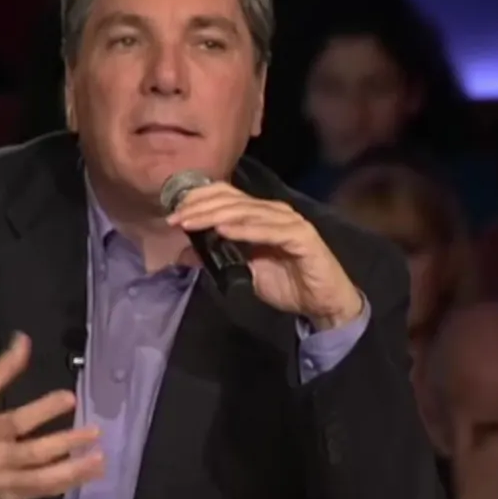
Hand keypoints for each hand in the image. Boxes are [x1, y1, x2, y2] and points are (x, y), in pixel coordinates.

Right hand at [0, 333, 104, 498]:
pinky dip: (62, 485)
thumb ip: (1, 369)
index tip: (71, 397)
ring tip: (100, 459)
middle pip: (34, 453)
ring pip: (41, 480)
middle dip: (67, 443)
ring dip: (73, 471)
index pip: (17, 421)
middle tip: (95, 432)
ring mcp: (1, 482)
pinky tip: (84, 475)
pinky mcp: (8, 498)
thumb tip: (24, 339)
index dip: (44, 410)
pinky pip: (39, 493)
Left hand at [166, 182, 362, 329]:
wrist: (322, 302)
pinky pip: (269, 230)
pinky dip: (246, 229)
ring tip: (192, 222)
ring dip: (216, 216)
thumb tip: (187, 251)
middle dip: (201, 208)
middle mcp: (275, 211)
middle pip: (233, 201)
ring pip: (247, 212)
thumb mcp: (245, 270)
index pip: (227, 196)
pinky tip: (224, 230)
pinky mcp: (302, 237)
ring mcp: (289, 222)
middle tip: (176, 218)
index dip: (200, 199)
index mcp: (261, 214)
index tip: (174, 213)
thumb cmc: (287, 284)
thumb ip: (220, 257)